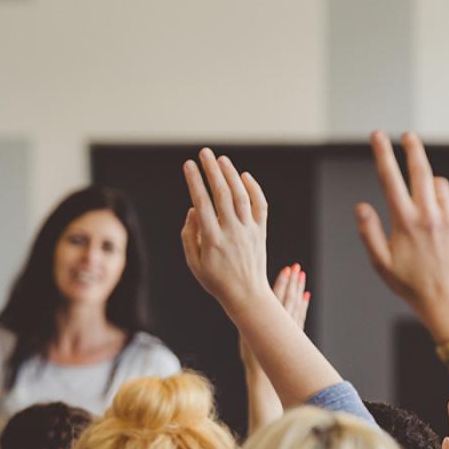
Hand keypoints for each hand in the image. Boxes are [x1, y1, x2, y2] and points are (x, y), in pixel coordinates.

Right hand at [181, 148, 269, 324]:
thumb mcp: (194, 263)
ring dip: (231, 175)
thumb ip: (190, 235)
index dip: (194, 181)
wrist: (246, 295)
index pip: (202, 203)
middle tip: (204, 153)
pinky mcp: (261, 232)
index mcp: (212, 240)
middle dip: (212, 170)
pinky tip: (244, 176)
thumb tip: (193, 209)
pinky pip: (260, 205)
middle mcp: (232, 232)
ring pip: (241, 196)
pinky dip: (254, 189)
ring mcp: (248, 231)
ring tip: (221, 160)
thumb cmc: (216, 280)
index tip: (188, 165)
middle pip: (222, 194)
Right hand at [240, 263, 309, 366]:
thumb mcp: (246, 336)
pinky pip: (301, 316)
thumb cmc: (251, 357)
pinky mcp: (295, 335)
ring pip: (296, 305)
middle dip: (293, 282)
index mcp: (268, 321)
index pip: (277, 297)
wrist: (264, 377)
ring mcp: (291, 329)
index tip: (287, 269)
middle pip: (289, 298)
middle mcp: (282, 324)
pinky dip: (303, 305)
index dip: (283, 282)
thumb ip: (249, 319)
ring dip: (299, 290)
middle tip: (297, 268)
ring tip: (302, 276)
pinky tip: (305, 296)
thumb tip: (246, 303)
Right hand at [356, 132, 448, 342]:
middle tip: (408, 135)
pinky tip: (438, 231)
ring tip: (422, 210)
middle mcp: (429, 216)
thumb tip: (360, 206)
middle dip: (413, 149)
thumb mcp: (380, 262)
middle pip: (421, 170)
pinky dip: (443, 208)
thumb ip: (368, 231)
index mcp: (405, 222)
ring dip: (428, 187)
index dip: (382, 154)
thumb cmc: (409, 283)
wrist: (447, 298)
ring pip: (439, 185)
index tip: (378, 136)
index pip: (390, 179)